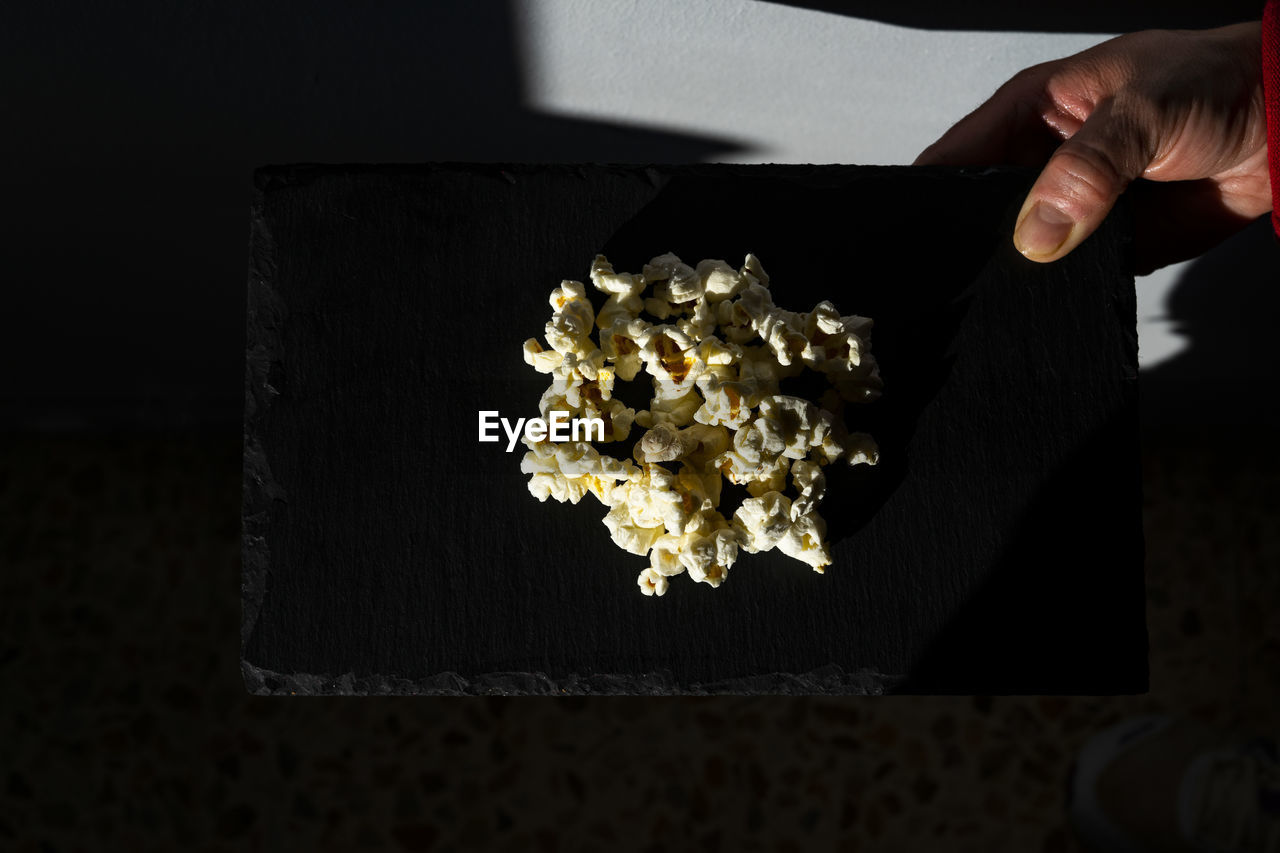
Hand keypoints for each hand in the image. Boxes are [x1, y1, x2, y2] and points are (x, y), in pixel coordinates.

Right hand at [914, 23, 1271, 272]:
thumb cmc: (1212, 85)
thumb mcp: (1141, 112)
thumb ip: (1086, 170)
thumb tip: (1035, 237)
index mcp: (1029, 112)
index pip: (955, 157)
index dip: (928, 194)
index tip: (913, 236)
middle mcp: (1038, 162)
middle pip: (977, 212)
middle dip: (968, 242)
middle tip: (954, 278)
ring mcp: (1068, 207)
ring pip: (1018, 251)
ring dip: (1014, 273)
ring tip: (996, 297)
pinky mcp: (1100, 246)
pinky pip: (1064, 277)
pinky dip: (1056, 291)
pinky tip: (1043, 305)